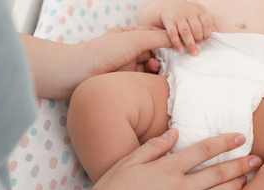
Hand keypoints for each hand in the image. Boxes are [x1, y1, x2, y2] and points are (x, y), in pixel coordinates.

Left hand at [22, 27, 171, 99]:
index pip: (155, 34)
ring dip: (159, 68)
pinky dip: (154, 78)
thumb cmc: (104, 51)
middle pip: (156, 51)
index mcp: (130, 35)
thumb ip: (156, 38)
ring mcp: (130, 65)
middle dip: (166, 56)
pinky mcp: (129, 80)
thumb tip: (175, 38)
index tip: (182, 44)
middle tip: (176, 61)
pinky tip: (157, 80)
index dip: (169, 39)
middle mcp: (131, 49)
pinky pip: (146, 79)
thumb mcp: (134, 39)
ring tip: (159, 70)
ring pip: (152, 66)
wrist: (81, 74)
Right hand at [54, 129, 261, 189]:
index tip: (241, 137)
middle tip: (257, 159)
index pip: (203, 150)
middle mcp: (180, 188)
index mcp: (168, 168)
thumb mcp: (128, 161)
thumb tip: (176, 131)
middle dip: (241, 165)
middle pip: (218, 173)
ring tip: (246, 180)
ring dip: (235, 187)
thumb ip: (154, 146)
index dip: (225, 142)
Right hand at [161, 1, 215, 55]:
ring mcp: (178, 16)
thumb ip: (207, 23)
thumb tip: (216, 33)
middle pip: (196, 29)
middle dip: (199, 39)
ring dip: (190, 44)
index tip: (205, 39)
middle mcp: (189, 12)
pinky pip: (173, 33)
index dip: (207, 34)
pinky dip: (177, 43)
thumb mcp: (200, 14)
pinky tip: (180, 49)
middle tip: (199, 44)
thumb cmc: (188, 13)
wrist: (171, 6)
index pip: (207, 23)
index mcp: (199, 10)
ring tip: (193, 52)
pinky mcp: (169, 21)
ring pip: (185, 31)